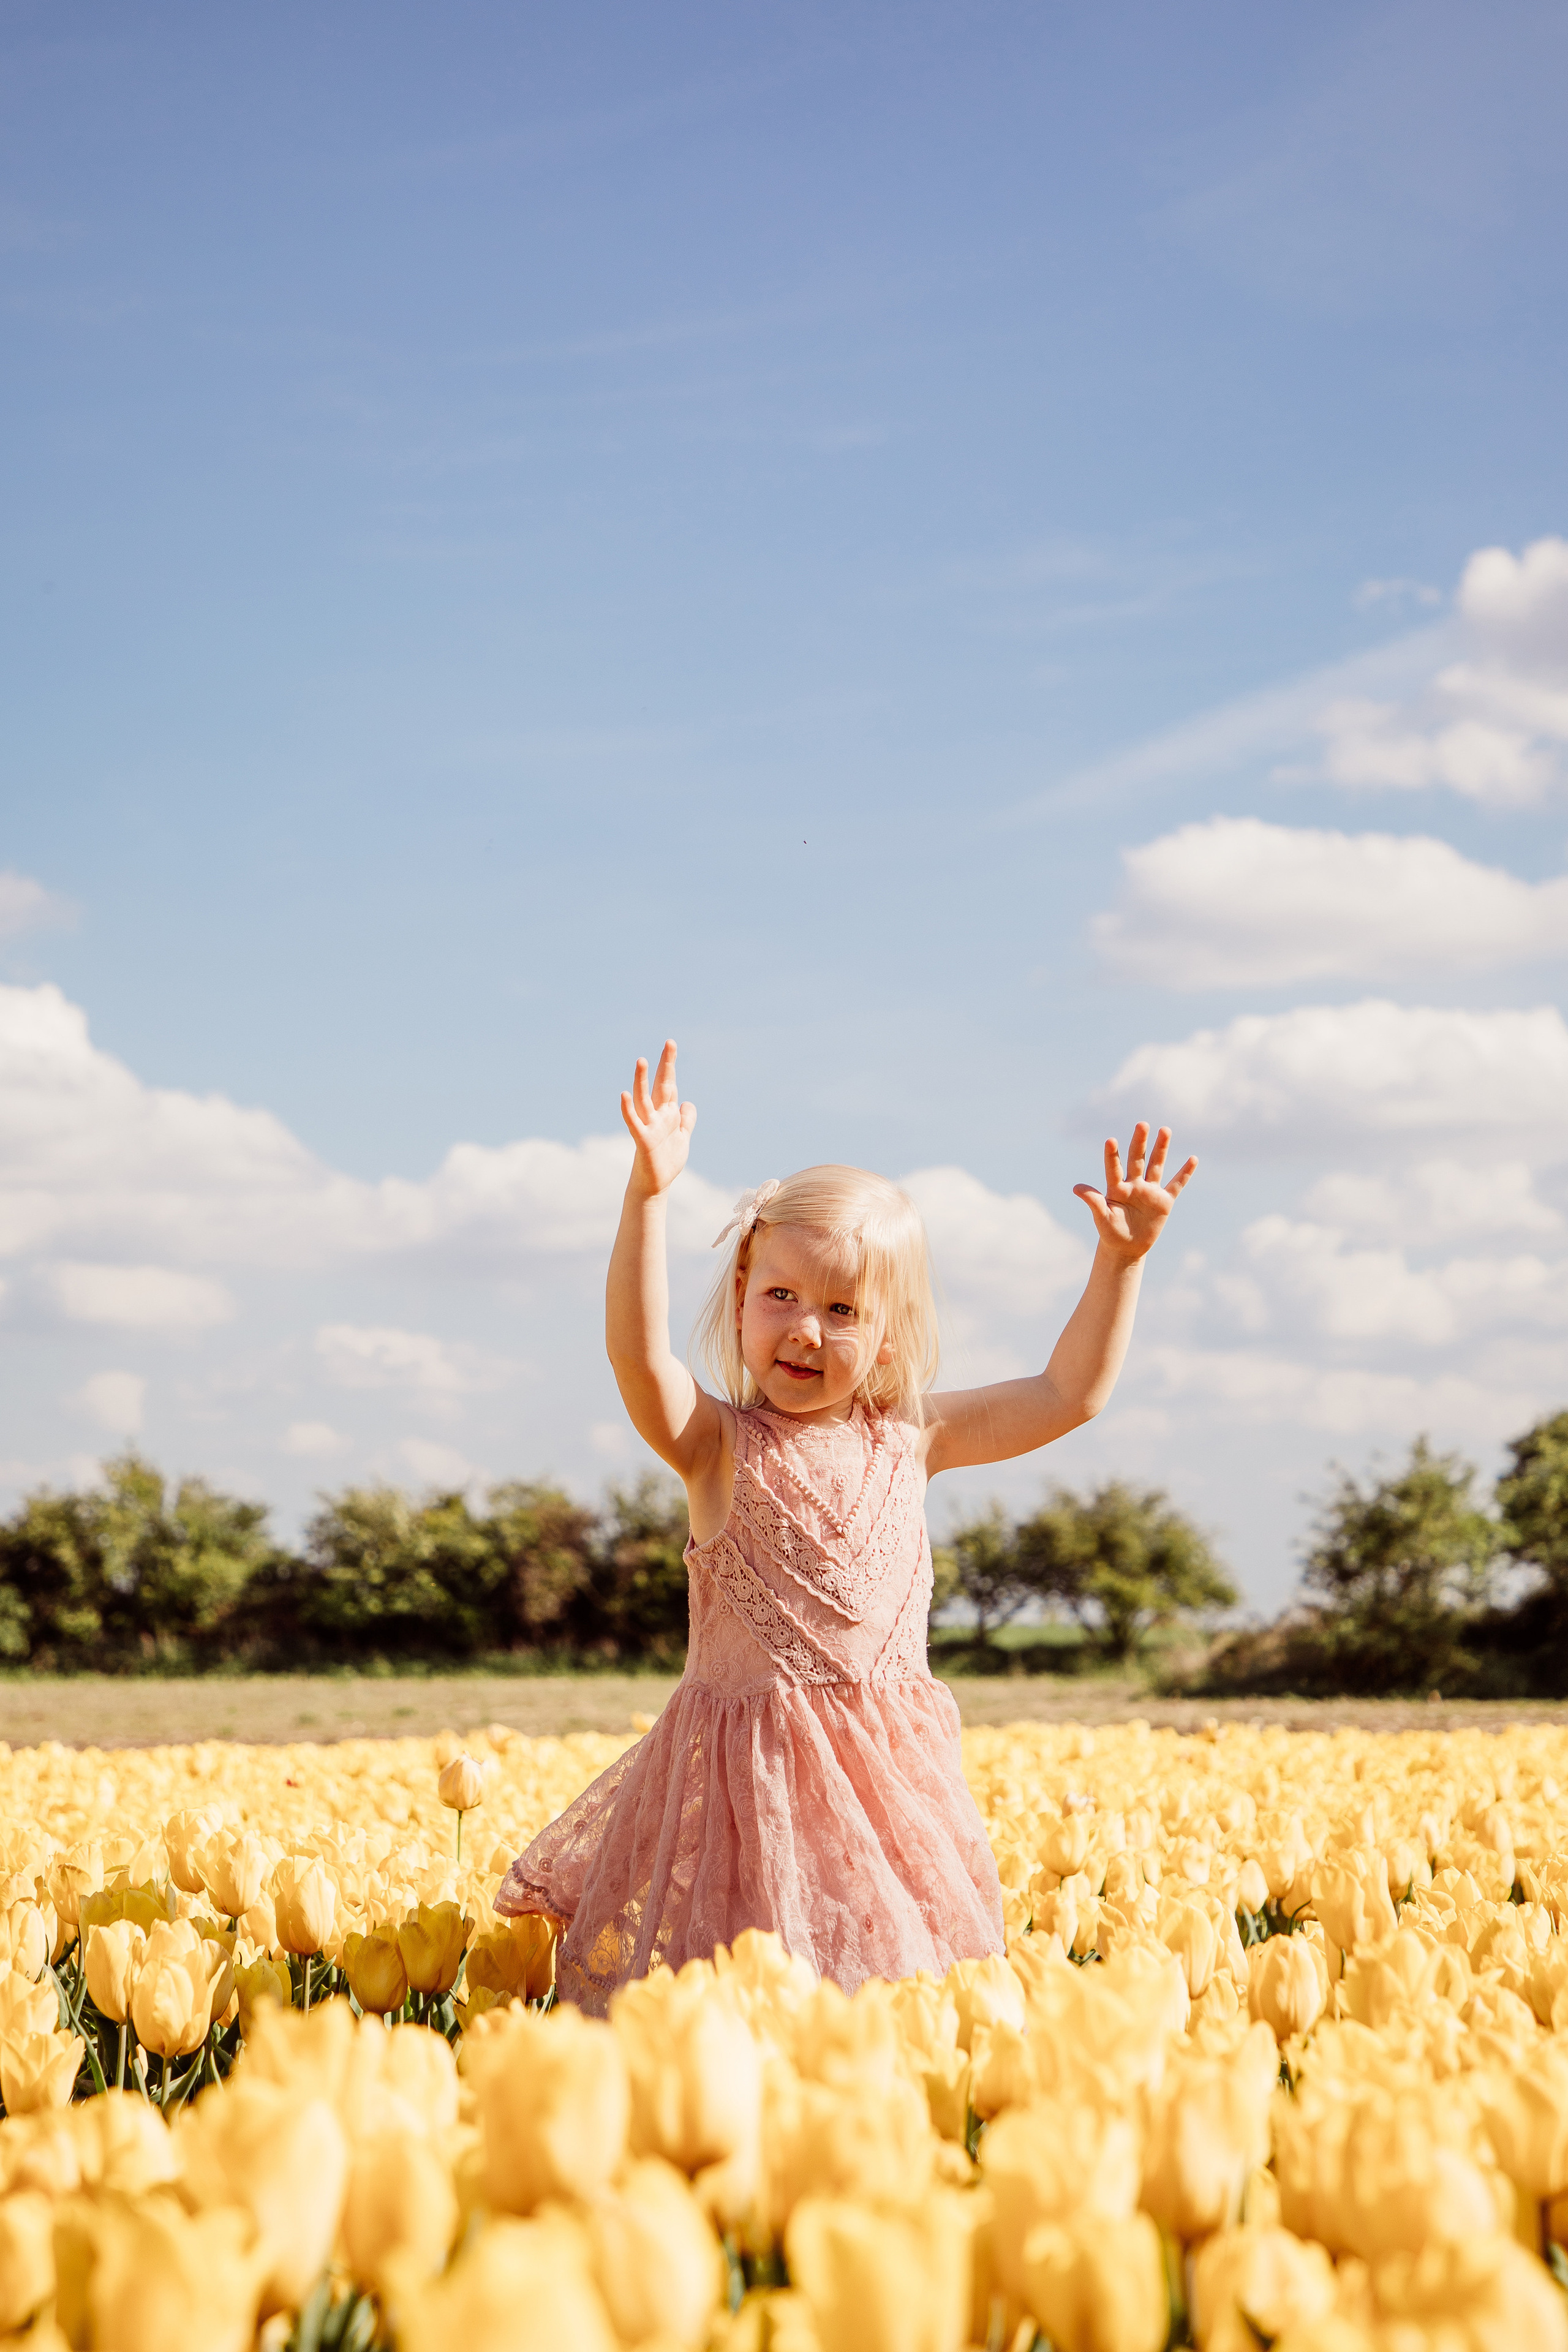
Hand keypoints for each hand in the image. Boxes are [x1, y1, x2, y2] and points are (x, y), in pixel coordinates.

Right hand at [621, 1040, 696, 1196]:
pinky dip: (627, 1109)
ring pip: (643, 1099)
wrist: (656, 1184)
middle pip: (661, 1085)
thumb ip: (686, 1120)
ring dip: (641, 1080)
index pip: (669, 1084)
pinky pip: (633, 1122)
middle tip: (670, 1042)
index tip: (670, 1044)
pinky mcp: (643, 1140)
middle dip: (665, 1065)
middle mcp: (657, 1115)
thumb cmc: (666, 1161)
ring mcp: (648, 1126)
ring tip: (641, 1060)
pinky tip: (623, 1094)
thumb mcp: (683, 1137)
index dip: (670, 1066)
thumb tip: (688, 1102)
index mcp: (667, 1113)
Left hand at [1073, 1121, 1196, 1259]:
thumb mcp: (1101, 1218)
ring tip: (1165, 1130)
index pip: (1113, 1168)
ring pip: (1156, 1166)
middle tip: (1142, 1124)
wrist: (1127, 1247)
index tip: (1110, 1141)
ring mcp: (1150, 1191)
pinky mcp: (1164, 1201)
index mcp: (1116, 1188)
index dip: (1112, 1156)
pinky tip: (1193, 1159)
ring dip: (1161, 1149)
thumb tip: (1076, 1187)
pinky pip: (1176, 1185)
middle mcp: (1133, 1185)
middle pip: (1137, 1160)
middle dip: (1139, 1143)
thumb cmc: (1110, 1232)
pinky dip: (1184, 1173)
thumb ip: (1093, 1201)